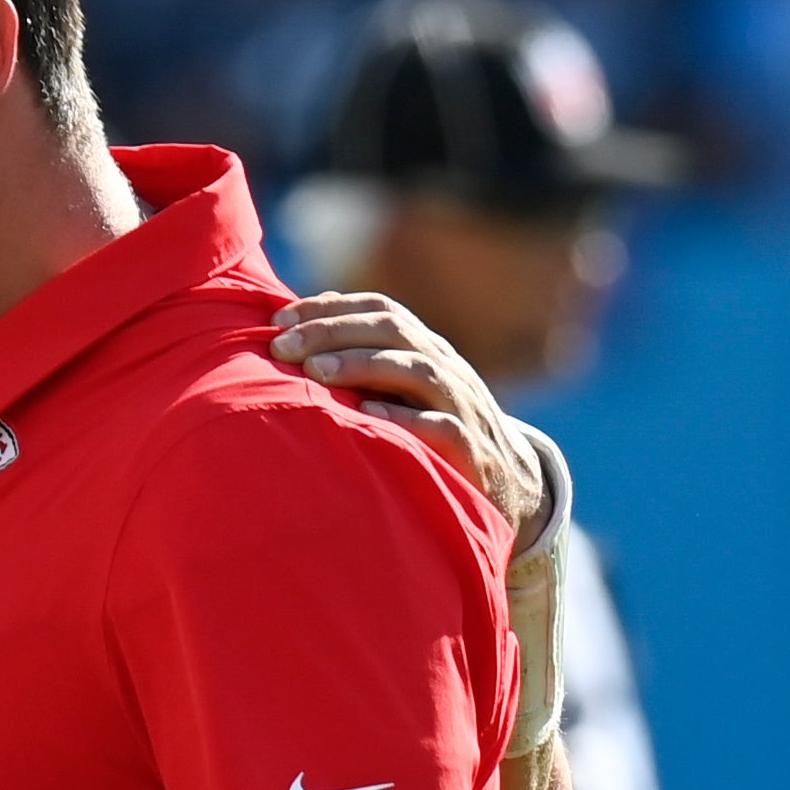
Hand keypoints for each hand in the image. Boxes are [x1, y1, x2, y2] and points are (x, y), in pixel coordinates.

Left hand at [269, 294, 541, 529]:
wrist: (509, 482)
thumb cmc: (433, 432)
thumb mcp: (402, 393)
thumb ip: (361, 367)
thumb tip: (297, 339)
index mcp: (426, 349)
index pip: (381, 310)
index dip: (330, 308)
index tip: (280, 318)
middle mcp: (445, 368)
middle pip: (392, 331)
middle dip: (334, 331)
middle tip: (282, 346)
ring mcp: (462, 406)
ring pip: (417, 370)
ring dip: (363, 365)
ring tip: (316, 372)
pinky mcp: (472, 451)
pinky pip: (443, 428)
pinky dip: (406, 419)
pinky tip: (369, 416)